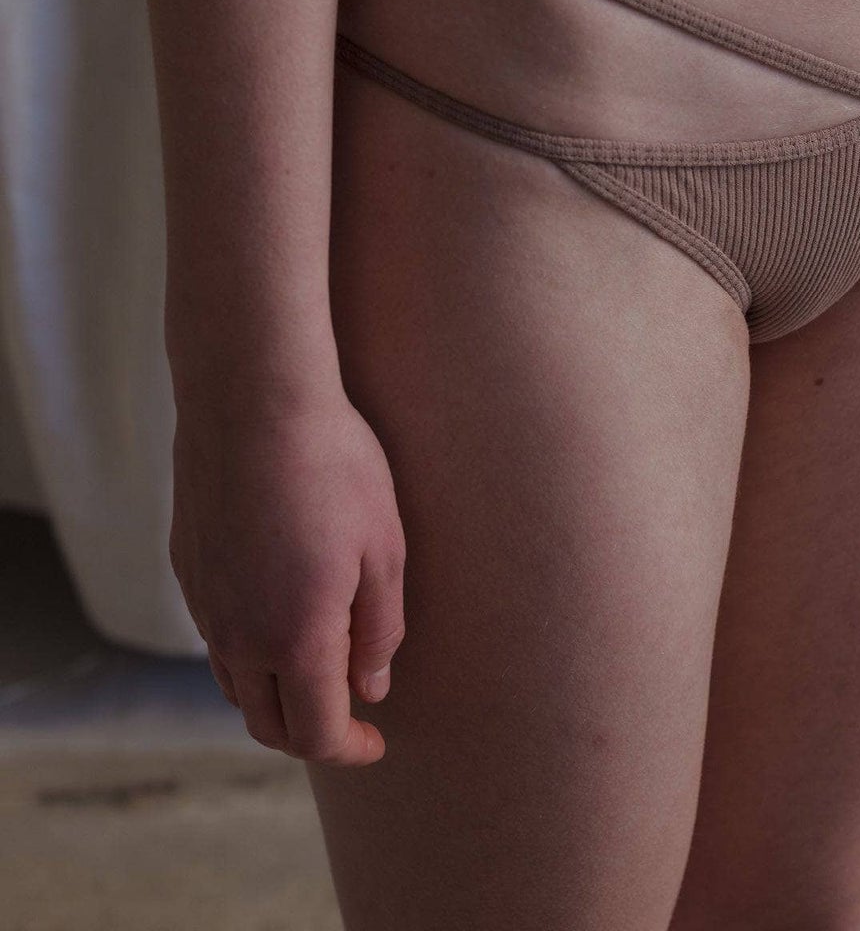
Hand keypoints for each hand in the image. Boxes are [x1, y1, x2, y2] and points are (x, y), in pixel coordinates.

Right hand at [168, 353, 405, 765]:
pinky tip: (279, 614)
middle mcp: (239, 636)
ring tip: (319, 666)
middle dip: (310, 733)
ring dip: (276, 693)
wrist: (252, 398)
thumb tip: (371, 687)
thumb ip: (379, 629)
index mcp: (295, 639)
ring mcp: (206, 603)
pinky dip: (249, 650)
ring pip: (236, 682)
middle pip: (267, 722)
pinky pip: (217, 635)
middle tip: (351, 713)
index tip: (378, 741)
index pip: (316, 733)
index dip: (350, 749)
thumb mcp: (384, 548)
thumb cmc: (334, 465)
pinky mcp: (188, 568)